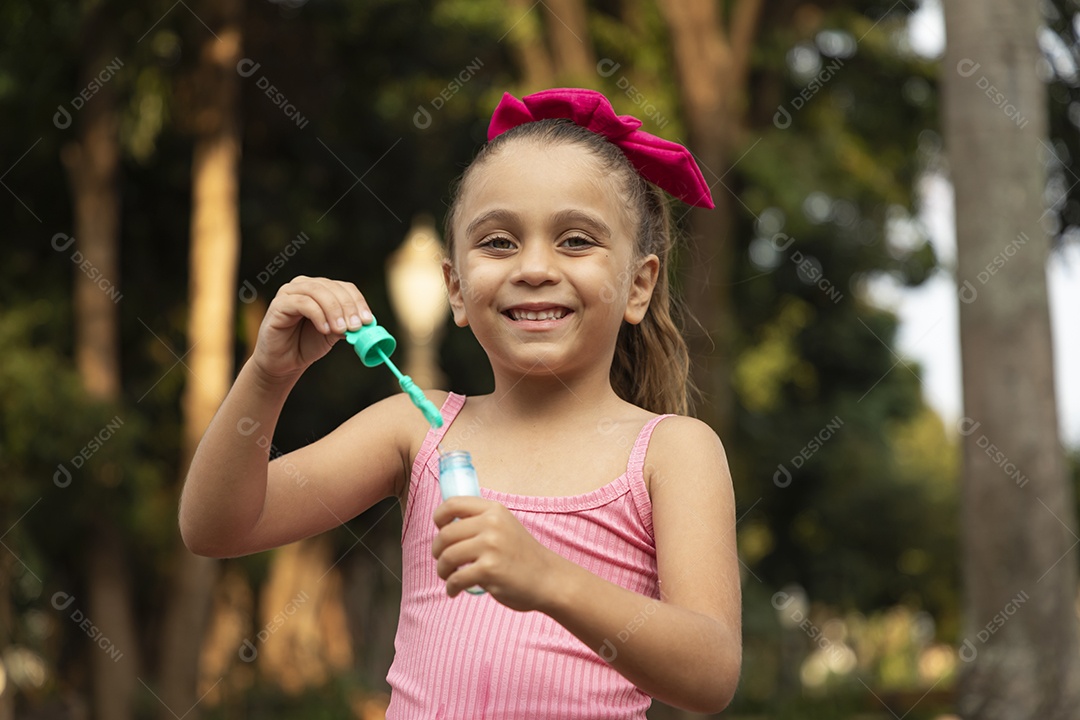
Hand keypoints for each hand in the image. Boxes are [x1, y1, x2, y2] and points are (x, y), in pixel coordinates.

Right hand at [251, 276, 372, 379]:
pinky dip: (318, 315)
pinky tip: (325, 330)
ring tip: (341, 330)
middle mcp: (305, 286)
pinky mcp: (279, 304)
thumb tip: (365, 323)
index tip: (368, 320)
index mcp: (322, 289)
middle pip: (333, 288)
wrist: (283, 362)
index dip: (358, 302)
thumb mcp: (333, 333)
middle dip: (348, 307)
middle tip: (356, 326)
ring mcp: (290, 292)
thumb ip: (347, 325)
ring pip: (318, 292)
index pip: (345, 287)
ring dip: (334, 311)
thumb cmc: (306, 344)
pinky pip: (302, 303)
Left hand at [432, 497, 563, 610]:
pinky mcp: (489, 570)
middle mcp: (492, 524)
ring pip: (447, 556)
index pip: (453, 504)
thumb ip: (481, 521)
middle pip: (445, 534)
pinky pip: (456, 578)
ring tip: (448, 577)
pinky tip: (454, 591)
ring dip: (442, 570)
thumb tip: (445, 525)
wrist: (548, 578)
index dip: (439, 518)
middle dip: (437, 551)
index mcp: (494, 510)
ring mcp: (491, 547)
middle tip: (442, 562)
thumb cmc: (522, 555)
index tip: (439, 530)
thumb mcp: (505, 526)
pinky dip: (450, 587)